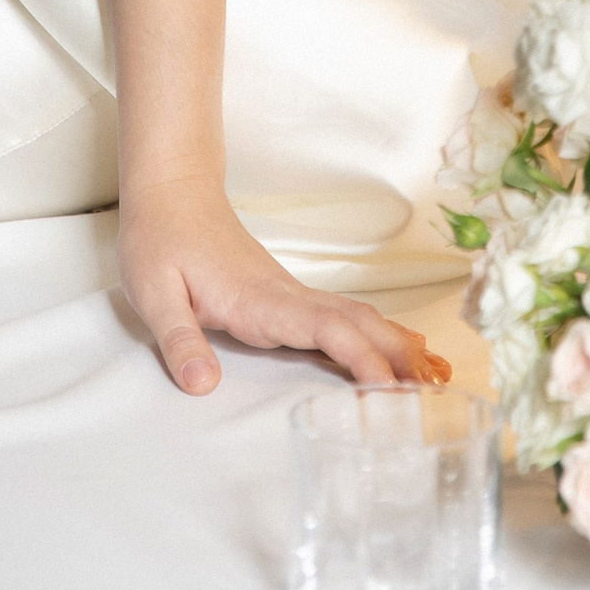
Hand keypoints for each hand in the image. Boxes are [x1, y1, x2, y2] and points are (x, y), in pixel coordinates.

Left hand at [116, 173, 451, 397]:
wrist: (171, 191)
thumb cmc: (161, 241)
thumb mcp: (153, 293)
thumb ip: (178, 339)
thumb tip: (202, 386)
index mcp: (259, 299)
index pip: (325, 329)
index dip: (362, 359)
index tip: (392, 391)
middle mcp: (285, 296)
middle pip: (356, 323)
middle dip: (397, 357)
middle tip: (435, 397)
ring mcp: (289, 293)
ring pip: (355, 317)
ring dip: (393, 346)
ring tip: (431, 380)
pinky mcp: (284, 296)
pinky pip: (341, 317)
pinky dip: (374, 336)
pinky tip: (392, 350)